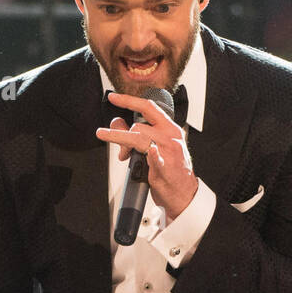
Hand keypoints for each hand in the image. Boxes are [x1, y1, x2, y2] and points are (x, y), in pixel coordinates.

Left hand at [97, 91, 197, 219]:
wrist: (184, 194)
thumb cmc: (171, 171)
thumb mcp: (157, 147)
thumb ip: (137, 134)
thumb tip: (116, 124)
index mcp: (170, 129)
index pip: (148, 108)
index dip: (129, 100)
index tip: (113, 98)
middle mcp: (170, 137)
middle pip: (139, 125)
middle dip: (120, 133)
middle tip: (107, 138)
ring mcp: (169, 152)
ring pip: (139, 138)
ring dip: (122, 143)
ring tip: (121, 154)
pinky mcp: (166, 168)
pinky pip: (156, 157)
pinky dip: (153, 155)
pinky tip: (151, 152)